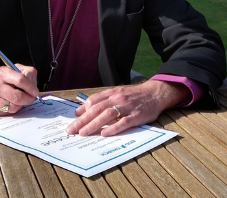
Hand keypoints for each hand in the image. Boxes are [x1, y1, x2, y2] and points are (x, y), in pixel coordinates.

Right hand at [0, 64, 39, 115]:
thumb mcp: (10, 69)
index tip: (35, 91)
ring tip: (18, 100)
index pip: (21, 80)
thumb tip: (33, 84)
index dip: (31, 87)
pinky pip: (6, 113)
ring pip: (13, 107)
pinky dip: (11, 109)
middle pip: (18, 97)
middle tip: (31, 98)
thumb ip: (25, 72)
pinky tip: (8, 103)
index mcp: (2, 73)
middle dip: (28, 99)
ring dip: (19, 105)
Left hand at [65, 80, 190, 136]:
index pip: (93, 101)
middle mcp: (118, 98)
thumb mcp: (117, 94)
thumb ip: (100, 101)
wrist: (155, 93)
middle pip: (97, 109)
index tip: (74, 120)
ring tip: (83, 133)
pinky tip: (105, 133)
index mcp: (112, 93)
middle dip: (82, 120)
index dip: (82, 110)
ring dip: (94, 124)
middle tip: (71, 130)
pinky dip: (113, 128)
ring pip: (107, 115)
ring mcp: (127, 107)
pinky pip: (124, 122)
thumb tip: (80, 111)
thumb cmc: (134, 96)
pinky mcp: (137, 115)